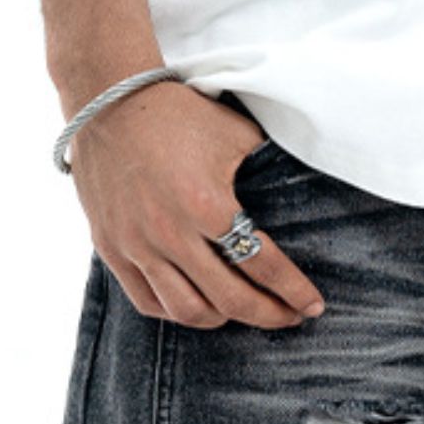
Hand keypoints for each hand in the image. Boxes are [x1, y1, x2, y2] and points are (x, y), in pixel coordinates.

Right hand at [67, 81, 325, 328]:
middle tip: (289, 318)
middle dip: (267, 314)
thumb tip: (294, 192)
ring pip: (187, 311)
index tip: (312, 305)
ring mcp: (137, 246)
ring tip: (245, 312)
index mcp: (207, 203)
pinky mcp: (112, 250)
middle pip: (229, 299)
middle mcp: (171, 234)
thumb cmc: (178, 114)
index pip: (261, 262)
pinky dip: (177, 313)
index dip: (291, 289)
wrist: (111, 103)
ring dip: (223, 320)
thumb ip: (264, 168)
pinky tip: (198, 307)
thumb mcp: (234, 133)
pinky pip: (148, 302)